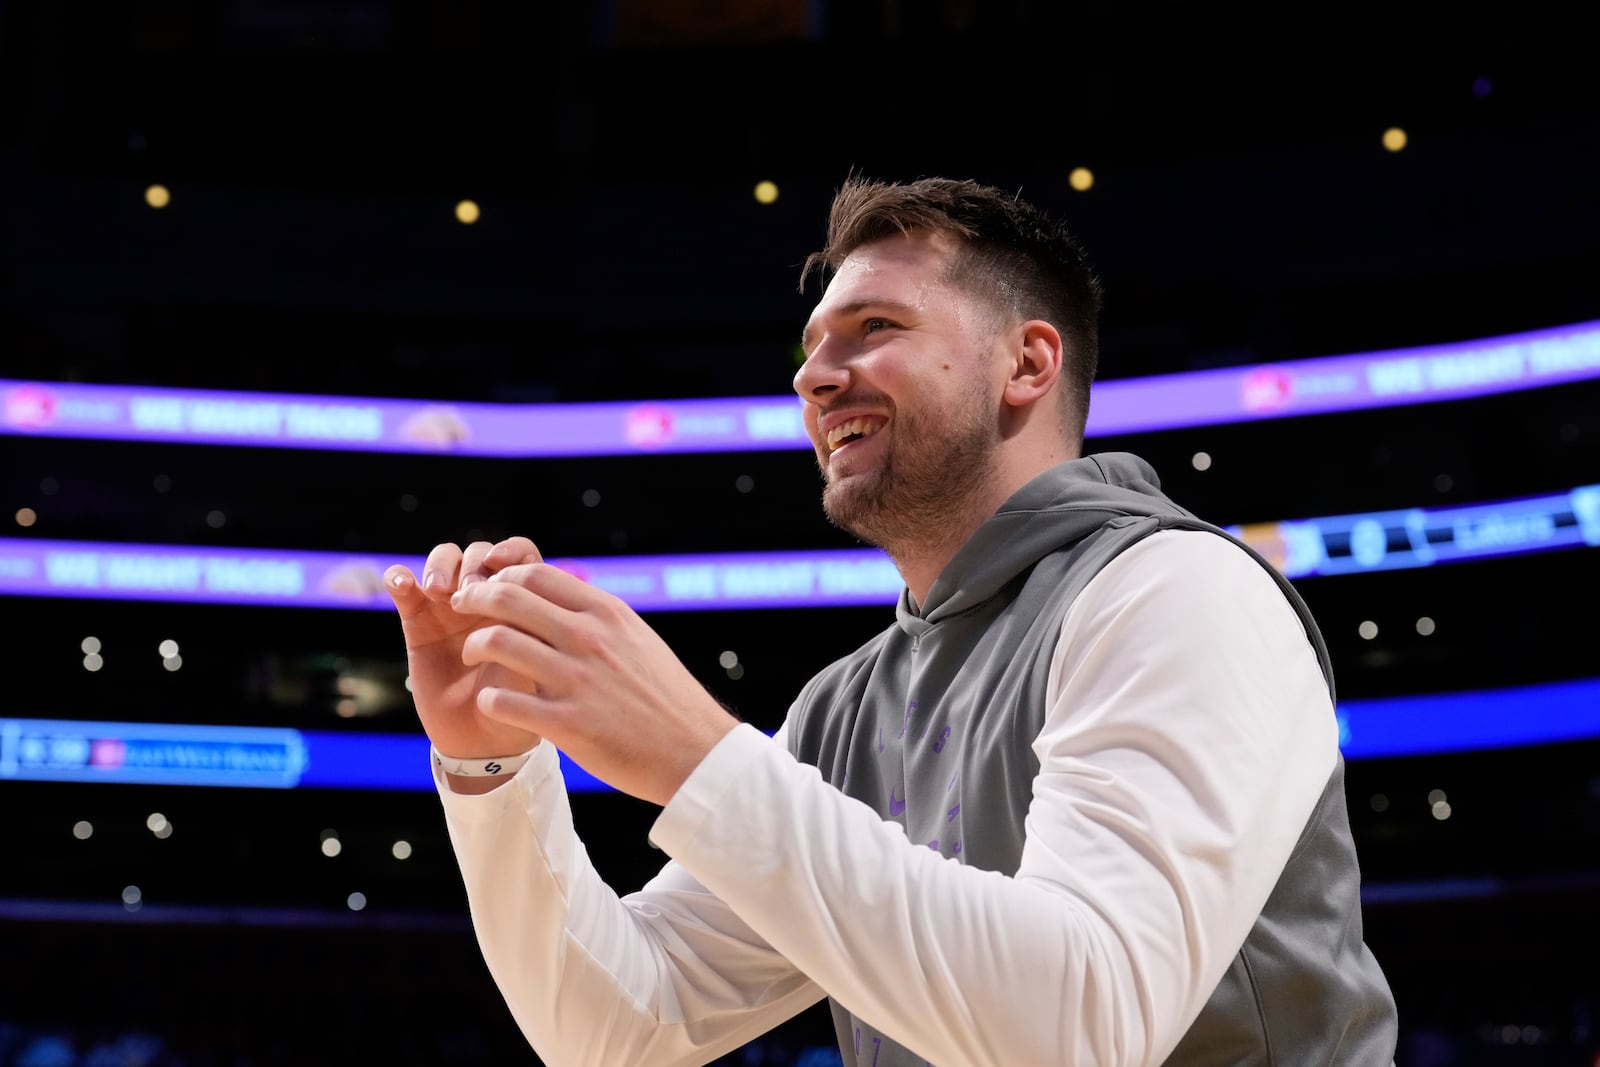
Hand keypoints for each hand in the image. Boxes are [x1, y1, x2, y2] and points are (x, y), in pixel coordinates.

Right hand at [384, 537, 545, 762]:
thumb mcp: (541, 667)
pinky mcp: (419, 622)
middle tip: (472, 592)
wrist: (488, 740)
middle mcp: (487, 598)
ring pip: (444, 560)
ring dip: (441, 564)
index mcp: (523, 600)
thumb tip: (545, 606)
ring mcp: (451, 607)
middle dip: (475, 564)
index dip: (509, 551)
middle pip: (479, 553)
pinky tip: (402, 585)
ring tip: (439, 591)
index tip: (503, 564)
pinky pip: (405, 590)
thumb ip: (539, 634)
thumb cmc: (525, 703)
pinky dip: (398, 578)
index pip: (517, 554)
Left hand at [449, 561, 740, 806]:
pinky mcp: (567, 725)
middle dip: (473, 598)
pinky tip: (492, 702)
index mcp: (606, 613)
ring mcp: (576, 680)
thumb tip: (559, 597)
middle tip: (460, 608)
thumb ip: (597, 617)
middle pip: (508, 598)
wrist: (694, 750)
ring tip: (472, 655)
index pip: (535, 574)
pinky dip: (488, 698)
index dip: (500, 577)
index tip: (486, 588)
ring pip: (497, 642)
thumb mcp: (636, 638)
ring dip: (474, 645)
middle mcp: (589, 639)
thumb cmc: (663, 694)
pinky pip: (503, 700)